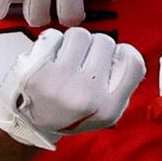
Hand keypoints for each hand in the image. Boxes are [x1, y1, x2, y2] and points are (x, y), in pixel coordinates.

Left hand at [0, 28, 145, 150]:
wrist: (29, 126)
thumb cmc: (69, 115)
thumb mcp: (104, 113)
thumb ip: (121, 85)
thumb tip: (125, 53)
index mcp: (108, 109)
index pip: (132, 60)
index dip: (121, 54)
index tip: (110, 59)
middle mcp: (86, 97)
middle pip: (105, 41)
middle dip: (94, 48)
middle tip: (82, 64)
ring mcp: (59, 83)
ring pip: (79, 34)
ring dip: (73, 42)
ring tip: (66, 60)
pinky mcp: (35, 72)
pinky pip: (54, 35)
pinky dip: (52, 42)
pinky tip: (50, 58)